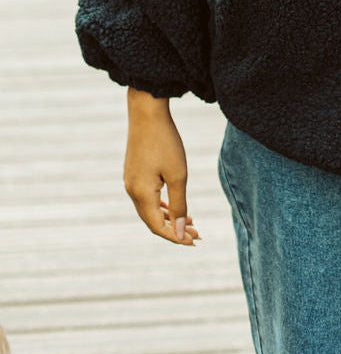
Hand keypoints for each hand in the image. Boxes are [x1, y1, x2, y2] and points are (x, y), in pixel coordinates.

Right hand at [124, 88, 199, 245]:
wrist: (147, 112)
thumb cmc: (165, 141)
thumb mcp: (178, 174)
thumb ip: (179, 205)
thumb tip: (181, 232)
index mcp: (141, 195)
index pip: (159, 227)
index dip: (177, 237)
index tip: (196, 241)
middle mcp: (132, 191)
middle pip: (153, 222)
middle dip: (175, 230)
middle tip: (198, 234)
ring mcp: (130, 182)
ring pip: (149, 210)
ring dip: (169, 218)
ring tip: (191, 222)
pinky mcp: (133, 173)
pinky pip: (146, 198)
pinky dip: (161, 206)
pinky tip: (172, 206)